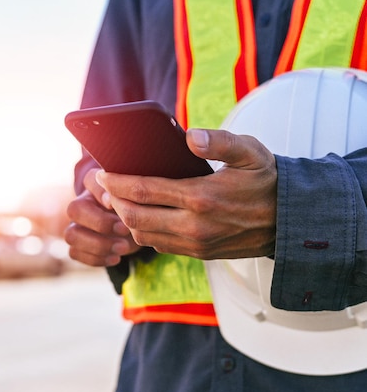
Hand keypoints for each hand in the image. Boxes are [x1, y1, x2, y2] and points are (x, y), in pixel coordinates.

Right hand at [65, 168, 140, 265]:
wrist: (136, 225)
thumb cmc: (137, 207)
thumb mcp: (139, 197)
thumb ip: (130, 193)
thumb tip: (115, 197)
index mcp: (96, 185)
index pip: (89, 181)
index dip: (101, 193)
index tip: (116, 203)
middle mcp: (81, 203)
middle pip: (74, 210)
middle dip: (100, 223)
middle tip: (125, 230)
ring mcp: (76, 225)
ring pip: (70, 235)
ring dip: (98, 245)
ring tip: (123, 248)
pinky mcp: (77, 245)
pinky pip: (74, 253)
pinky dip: (96, 258)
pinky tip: (116, 258)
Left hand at [96, 129, 276, 259]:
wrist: (290, 221)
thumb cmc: (266, 181)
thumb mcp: (250, 151)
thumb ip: (219, 141)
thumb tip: (189, 136)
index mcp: (201, 197)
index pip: (143, 190)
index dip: (115, 182)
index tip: (100, 174)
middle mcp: (194, 225)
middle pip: (134, 217)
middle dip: (112, 201)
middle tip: (103, 186)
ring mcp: (195, 244)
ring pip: (142, 236)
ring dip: (125, 219)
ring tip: (118, 200)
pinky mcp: (198, 254)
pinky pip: (158, 245)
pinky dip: (142, 231)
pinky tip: (142, 215)